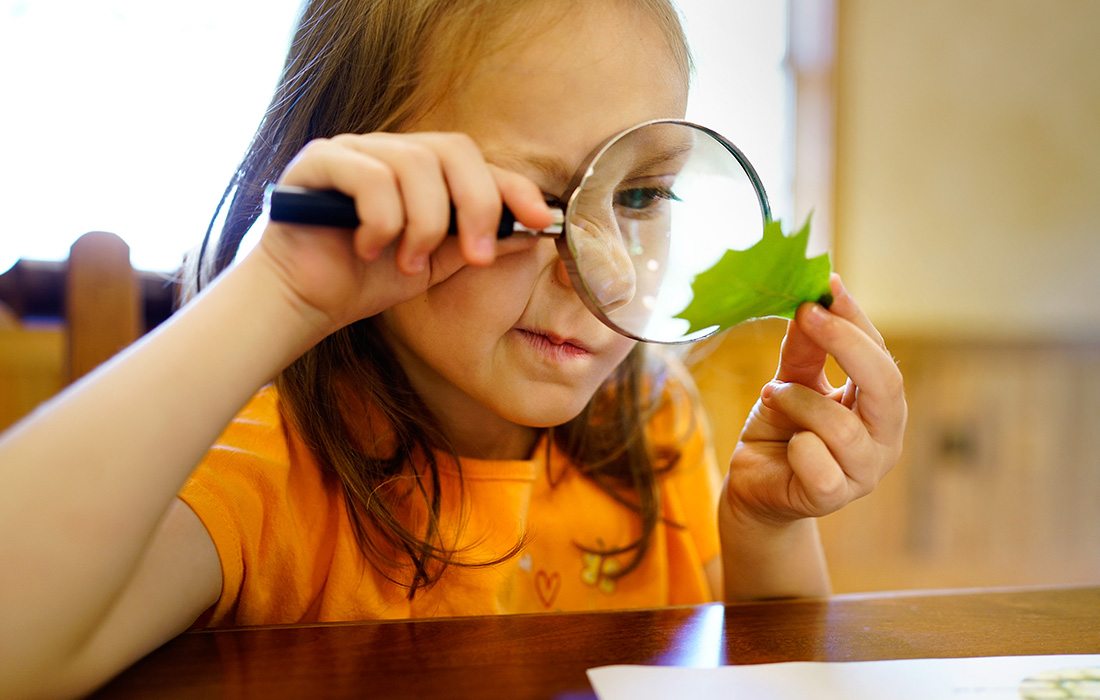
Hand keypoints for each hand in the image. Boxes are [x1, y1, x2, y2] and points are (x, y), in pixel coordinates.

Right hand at [249, 131, 554, 334]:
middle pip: (454, 150)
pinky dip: (382, 220)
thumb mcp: (437, 264)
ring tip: (407, 263)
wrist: (304, 302)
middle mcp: (390, 150)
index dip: (514, 187)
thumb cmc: (367, 281)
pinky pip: (370, 176)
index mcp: (421, 170)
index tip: (542, 219)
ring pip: (415, 164)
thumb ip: (476, 242)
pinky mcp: (318, 161)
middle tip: (477, 256)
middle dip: (477, 205)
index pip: (477, 162)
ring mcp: (353, 149)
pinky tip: (368, 249)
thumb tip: (531, 228)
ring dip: (424, 224)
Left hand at [724, 274, 906, 525]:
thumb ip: (804, 349)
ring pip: (840, 425)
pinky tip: (785, 446)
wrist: (754, 483)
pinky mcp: (832, 497)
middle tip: (808, 314)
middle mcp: (884, 438)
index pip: (880, 355)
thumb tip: (812, 303)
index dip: (855, 319)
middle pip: (886, 385)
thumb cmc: (781, 429)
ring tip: (771, 395)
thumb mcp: (791, 380)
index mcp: (881, 406)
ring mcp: (864, 473)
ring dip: (797, 401)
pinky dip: (795, 446)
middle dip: (846, 344)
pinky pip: (816, 462)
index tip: (827, 286)